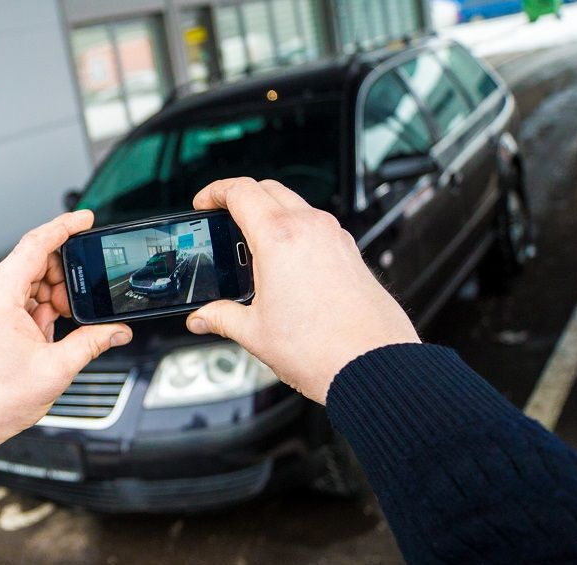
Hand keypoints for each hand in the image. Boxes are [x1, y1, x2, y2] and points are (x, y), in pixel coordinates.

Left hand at [0, 211, 132, 464]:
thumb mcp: (56, 368)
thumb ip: (92, 342)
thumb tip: (118, 330)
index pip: (35, 244)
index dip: (64, 227)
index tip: (87, 219)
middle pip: (36, 259)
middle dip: (66, 272)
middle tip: (84, 295)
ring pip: (34, 278)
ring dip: (57, 292)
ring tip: (68, 320)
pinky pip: (27, 296)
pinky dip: (46, 305)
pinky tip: (57, 325)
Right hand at [184, 178, 419, 403]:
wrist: (373, 366)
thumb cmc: (322, 349)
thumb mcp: (254, 333)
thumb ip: (221, 317)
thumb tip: (203, 317)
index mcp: (279, 238)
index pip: (240, 191)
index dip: (214, 191)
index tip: (204, 203)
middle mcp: (311, 228)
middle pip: (268, 189)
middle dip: (241, 197)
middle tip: (223, 216)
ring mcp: (336, 238)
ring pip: (296, 205)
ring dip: (271, 212)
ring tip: (253, 243)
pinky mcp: (351, 253)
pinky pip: (318, 226)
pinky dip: (297, 231)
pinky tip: (287, 263)